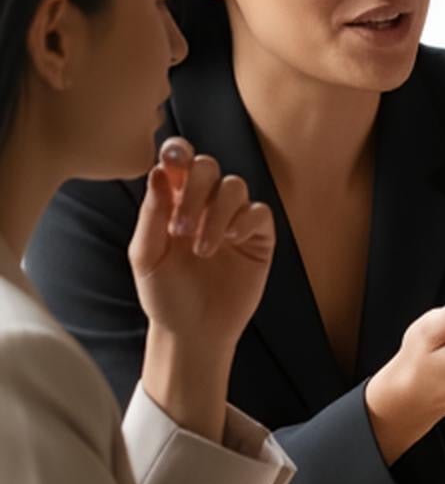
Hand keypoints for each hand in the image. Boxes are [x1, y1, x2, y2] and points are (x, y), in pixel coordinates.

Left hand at [132, 141, 276, 438]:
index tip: (174, 158)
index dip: (178, 151)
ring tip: (203, 250)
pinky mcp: (257, 237)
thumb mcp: (146, 257)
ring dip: (217, 213)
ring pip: (234, 186)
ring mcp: (232, 219)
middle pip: (208, 167)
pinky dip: (245, 221)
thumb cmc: (164, 294)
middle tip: (180, 228)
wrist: (192, 332)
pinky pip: (259, 212)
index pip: (178, 162)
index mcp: (173, 201)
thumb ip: (152, 214)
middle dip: (196, 190)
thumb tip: (159, 172)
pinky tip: (231, 242)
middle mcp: (204, 204)